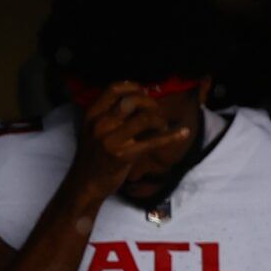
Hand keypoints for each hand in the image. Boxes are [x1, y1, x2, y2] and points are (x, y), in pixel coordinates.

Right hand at [67, 82, 190, 198]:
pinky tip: (184, 133)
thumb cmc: (95, 154)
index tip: (144, 92)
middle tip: (157, 113)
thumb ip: (111, 114)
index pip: (114, 89)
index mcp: (92, 114)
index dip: (133, 87)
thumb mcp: (94, 129)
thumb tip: (140, 97)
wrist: (86, 183)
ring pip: (145, 118)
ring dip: (160, 120)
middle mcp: (101, 123)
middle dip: (151, 104)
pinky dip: (172, 136)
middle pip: (133, 101)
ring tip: (162, 127)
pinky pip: (153, 142)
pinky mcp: (124, 155)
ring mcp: (111, 139)